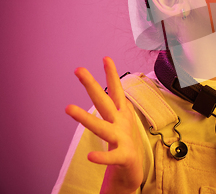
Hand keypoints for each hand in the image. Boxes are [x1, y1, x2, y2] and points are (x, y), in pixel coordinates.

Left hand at [65, 57, 143, 193]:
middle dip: (92, 85)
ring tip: (68, 109)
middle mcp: (122, 122)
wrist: (134, 169)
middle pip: (105, 101)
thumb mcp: (120, 121)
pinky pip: (112, 157)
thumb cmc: (124, 143)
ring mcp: (123, 138)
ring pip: (102, 128)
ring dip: (86, 119)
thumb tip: (107, 89)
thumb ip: (115, 106)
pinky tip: (90, 157)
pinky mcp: (124, 157)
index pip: (116, 90)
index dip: (112, 74)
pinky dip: (103, 157)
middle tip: (79, 70)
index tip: (105, 58)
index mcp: (121, 114)